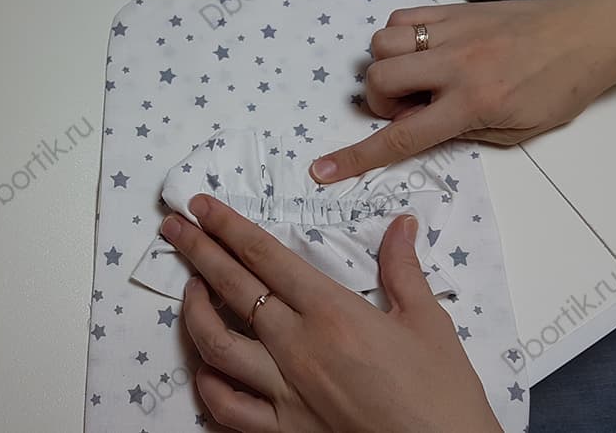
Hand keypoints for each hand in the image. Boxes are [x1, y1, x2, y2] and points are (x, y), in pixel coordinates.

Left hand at [160, 194, 501, 432]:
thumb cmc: (442, 397)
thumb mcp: (429, 324)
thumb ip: (404, 270)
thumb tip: (401, 226)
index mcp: (332, 312)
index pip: (265, 256)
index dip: (227, 226)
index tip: (201, 206)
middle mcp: (297, 347)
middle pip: (230, 287)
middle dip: (197, 250)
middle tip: (174, 228)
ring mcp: (283, 391)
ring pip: (215, 343)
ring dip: (192, 311)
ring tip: (188, 289)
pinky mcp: (280, 431)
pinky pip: (226, 406)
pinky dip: (208, 383)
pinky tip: (205, 366)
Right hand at [310, 0, 615, 183]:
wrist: (586, 35)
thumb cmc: (557, 87)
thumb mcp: (513, 132)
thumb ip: (460, 133)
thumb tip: (419, 131)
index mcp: (472, 104)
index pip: (401, 138)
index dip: (357, 158)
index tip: (324, 170)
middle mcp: (456, 66)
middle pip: (379, 80)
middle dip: (380, 101)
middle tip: (410, 107)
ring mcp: (452, 33)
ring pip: (382, 43)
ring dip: (386, 66)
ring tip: (414, 76)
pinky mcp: (453, 11)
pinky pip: (401, 17)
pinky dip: (398, 37)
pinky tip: (419, 50)